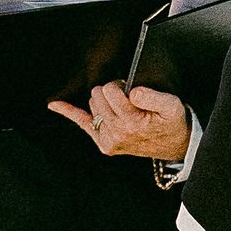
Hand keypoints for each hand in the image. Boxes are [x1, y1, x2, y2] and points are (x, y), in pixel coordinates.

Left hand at [48, 82, 191, 159]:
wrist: (175, 145)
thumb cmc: (172, 122)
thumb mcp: (172, 105)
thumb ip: (152, 96)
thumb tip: (132, 91)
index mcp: (131, 122)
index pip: (111, 90)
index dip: (121, 85)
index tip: (132, 90)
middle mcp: (117, 133)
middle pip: (98, 96)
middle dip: (112, 91)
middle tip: (129, 99)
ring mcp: (109, 141)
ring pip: (93, 105)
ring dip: (105, 101)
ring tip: (123, 108)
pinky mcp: (104, 144)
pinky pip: (83, 123)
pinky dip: (69, 112)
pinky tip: (54, 104)